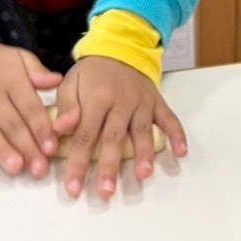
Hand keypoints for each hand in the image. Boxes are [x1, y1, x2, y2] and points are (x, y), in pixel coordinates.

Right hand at [0, 16, 61, 181]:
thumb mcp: (20, 58)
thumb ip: (38, 72)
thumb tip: (57, 81)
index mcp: (11, 80)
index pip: (29, 106)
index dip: (41, 127)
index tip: (52, 147)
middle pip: (11, 124)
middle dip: (27, 147)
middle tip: (40, 169)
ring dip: (1, 151)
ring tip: (15, 169)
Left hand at [54, 56, 187, 199]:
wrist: (120, 48)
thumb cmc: (92, 74)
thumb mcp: (71, 82)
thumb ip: (66, 107)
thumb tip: (60, 129)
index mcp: (97, 98)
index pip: (85, 135)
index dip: (78, 163)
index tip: (73, 188)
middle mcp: (121, 102)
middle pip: (114, 138)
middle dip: (110, 166)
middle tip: (106, 192)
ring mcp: (142, 103)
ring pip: (142, 131)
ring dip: (144, 154)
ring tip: (144, 175)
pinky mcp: (157, 102)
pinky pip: (170, 119)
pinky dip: (177, 135)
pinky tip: (181, 153)